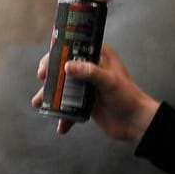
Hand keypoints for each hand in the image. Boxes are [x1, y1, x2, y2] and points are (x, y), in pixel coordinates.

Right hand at [33, 44, 160, 141]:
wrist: (136, 122)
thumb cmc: (128, 97)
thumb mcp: (110, 82)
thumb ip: (90, 73)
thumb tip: (66, 67)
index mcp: (99, 56)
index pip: (74, 47)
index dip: (57, 52)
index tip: (47, 63)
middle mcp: (91, 68)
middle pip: (62, 66)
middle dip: (49, 74)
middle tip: (42, 79)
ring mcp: (86, 86)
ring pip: (62, 87)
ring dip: (48, 95)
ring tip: (37, 103)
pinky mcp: (84, 102)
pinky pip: (67, 106)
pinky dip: (62, 115)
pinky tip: (61, 127)